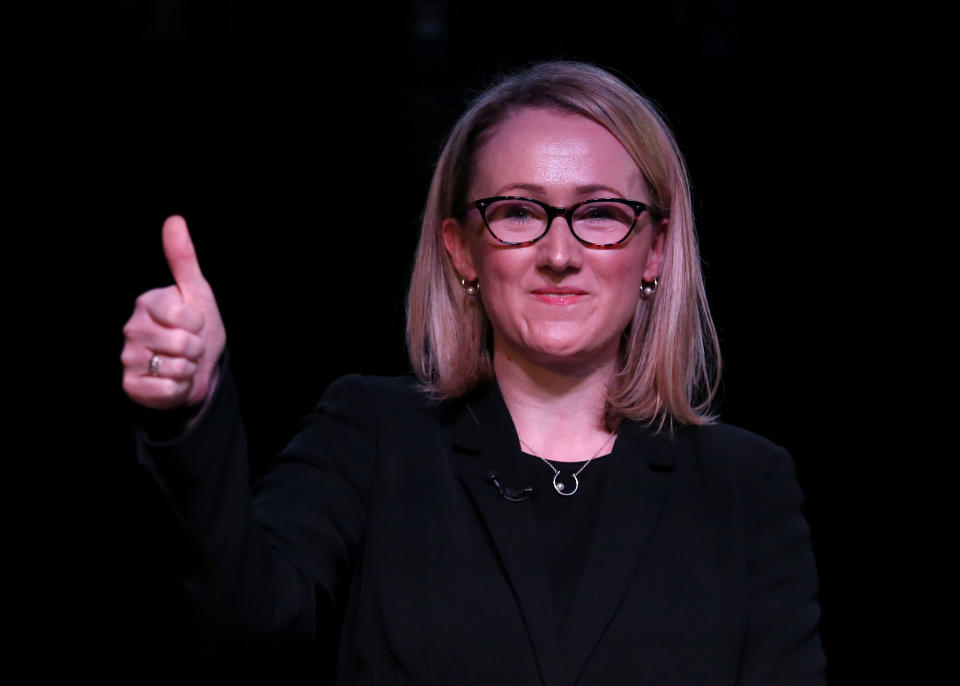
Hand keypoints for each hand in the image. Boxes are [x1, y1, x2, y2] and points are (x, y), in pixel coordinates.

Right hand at [122, 216, 226, 409]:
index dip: (198, 324)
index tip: (194, 323)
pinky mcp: (131, 385)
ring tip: (183, 363)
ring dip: (190, 369)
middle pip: (183, 343)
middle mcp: (132, 328)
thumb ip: (184, 259)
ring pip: (177, 367)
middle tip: (190, 347)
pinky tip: (173, 380)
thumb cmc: (198, 328)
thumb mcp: (197, 292)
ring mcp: (128, 358)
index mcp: (147, 302)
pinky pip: (168, 389)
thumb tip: (174, 219)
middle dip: (197, 349)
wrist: (196, 369)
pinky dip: (180, 388)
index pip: (183, 315)